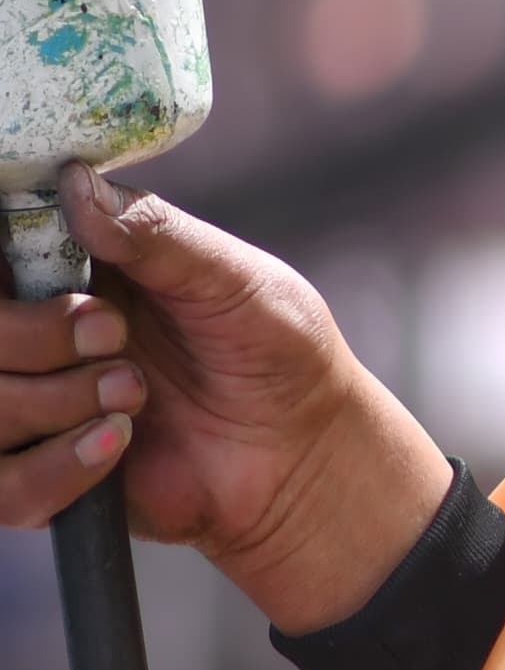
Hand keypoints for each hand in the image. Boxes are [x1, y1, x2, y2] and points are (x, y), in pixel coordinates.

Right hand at [0, 166, 446, 631]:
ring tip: (135, 396)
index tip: (70, 283)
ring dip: (56, 401)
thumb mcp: (233, 279)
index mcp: (66, 271)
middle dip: (34, 333)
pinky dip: (57, 468)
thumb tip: (74, 184)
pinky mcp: (42, 480)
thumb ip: (155, 232)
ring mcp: (33, 407)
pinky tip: (117, 446)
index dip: (5, 267)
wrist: (309, 456)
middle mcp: (34, 334)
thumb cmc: (277, 355)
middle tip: (114, 337)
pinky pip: (1, 486)